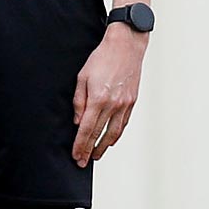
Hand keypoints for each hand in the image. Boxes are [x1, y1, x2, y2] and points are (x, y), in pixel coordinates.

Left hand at [72, 26, 146, 166]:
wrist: (126, 47)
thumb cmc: (101, 58)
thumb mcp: (82, 77)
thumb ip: (79, 101)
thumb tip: (78, 121)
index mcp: (98, 98)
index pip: (86, 129)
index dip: (80, 144)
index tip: (76, 155)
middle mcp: (113, 104)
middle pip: (99, 134)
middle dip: (89, 150)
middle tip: (83, 162)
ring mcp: (125, 104)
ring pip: (114, 132)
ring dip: (104, 146)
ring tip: (95, 155)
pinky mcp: (132, 101)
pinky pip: (123, 123)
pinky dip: (116, 134)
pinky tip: (110, 140)